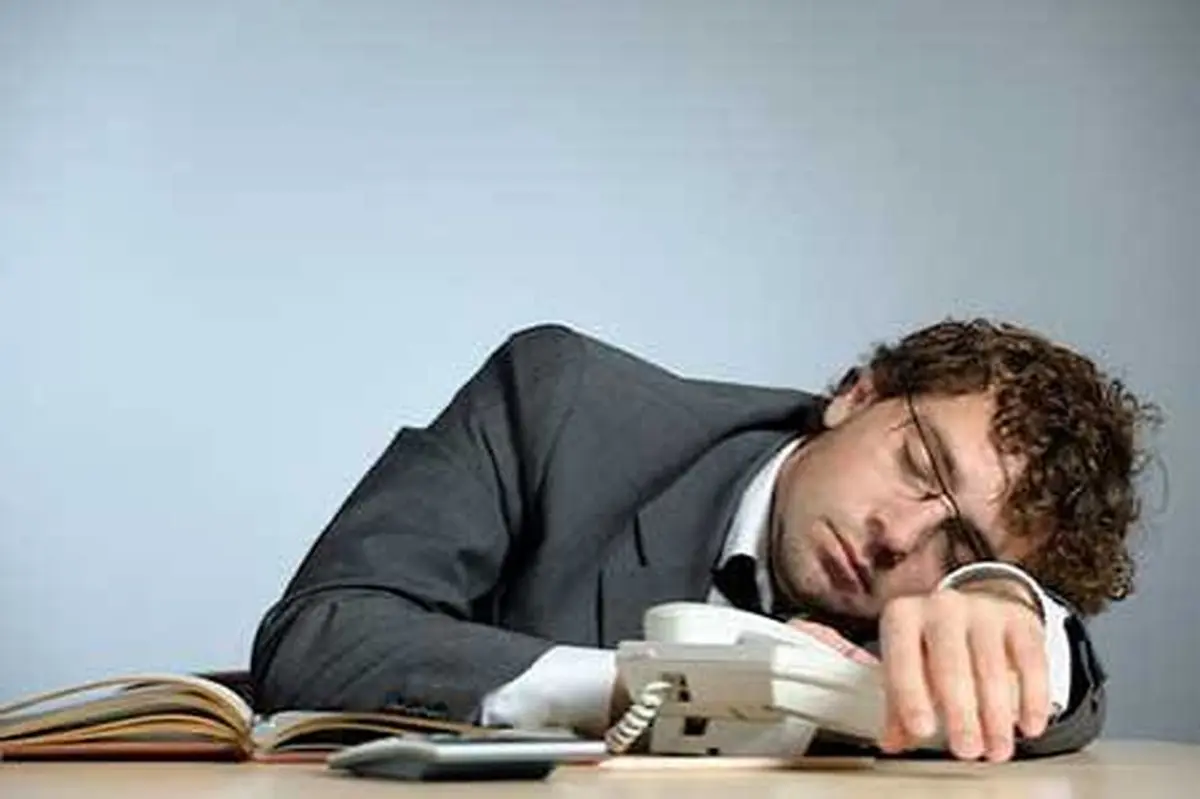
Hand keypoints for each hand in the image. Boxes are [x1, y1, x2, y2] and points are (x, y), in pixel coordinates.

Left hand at [879, 584, 1049, 761]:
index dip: (911, 695)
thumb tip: (891, 742)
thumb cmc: (934, 646)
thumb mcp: (910, 667)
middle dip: (960, 713)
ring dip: (996, 715)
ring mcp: (983, 610)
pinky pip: (1031, 661)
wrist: (977, 607)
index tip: (922, 730)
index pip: (902, 658)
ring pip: (992, 667)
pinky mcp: (1020, 620)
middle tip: (966, 749)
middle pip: (951, 665)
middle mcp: (941, 607)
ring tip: (997, 749)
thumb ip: (899, 706)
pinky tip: (1030, 726)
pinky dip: (1032, 698)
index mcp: (903, 617)